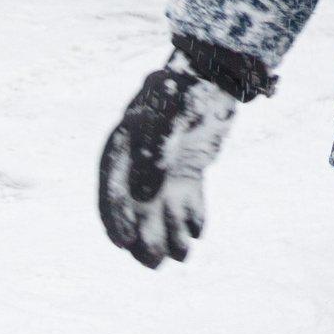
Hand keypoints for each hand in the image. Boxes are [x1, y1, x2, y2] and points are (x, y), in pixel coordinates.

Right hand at [97, 37, 271, 267]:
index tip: (123, 242)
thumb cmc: (192, 84)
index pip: (111, 183)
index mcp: (126, 139)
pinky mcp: (189, 167)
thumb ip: (158, 148)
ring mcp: (166, 162)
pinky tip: (198, 233)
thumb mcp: (176, 110)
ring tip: (181, 257)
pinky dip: (190, 217)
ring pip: (161, 206)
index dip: (114, 215)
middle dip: (142, 236)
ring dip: (167, 233)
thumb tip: (144, 194)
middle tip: (154, 264)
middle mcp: (142, 156)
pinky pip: (186, 199)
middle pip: (135, 204)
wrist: (221, 70)